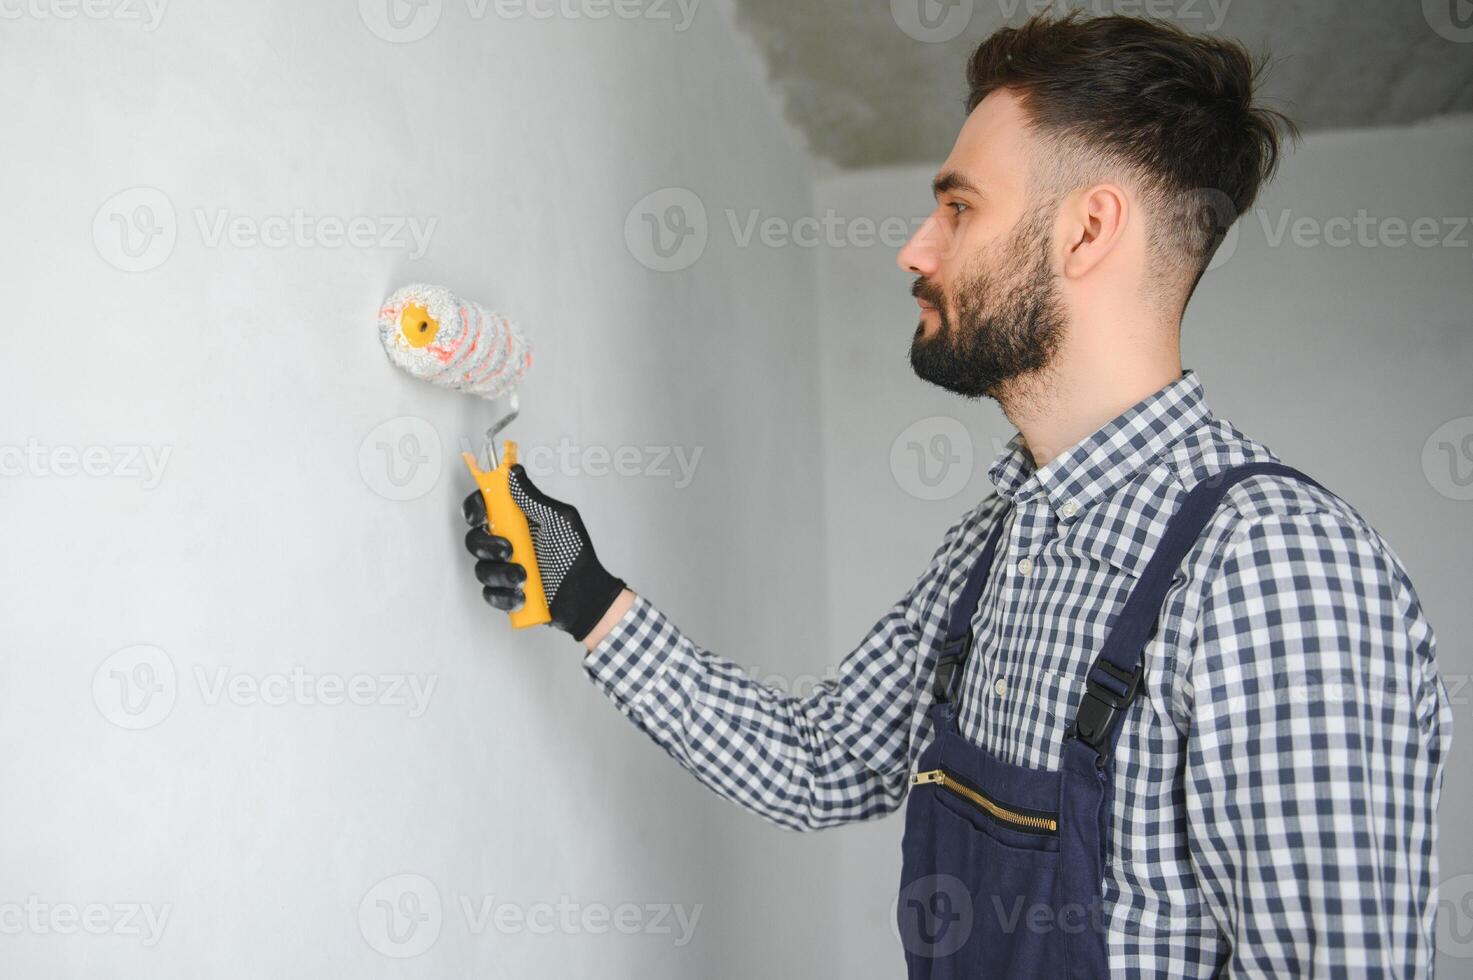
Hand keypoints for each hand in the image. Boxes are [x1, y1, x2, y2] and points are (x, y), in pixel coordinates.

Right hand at [462, 464, 626, 641]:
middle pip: (474, 539)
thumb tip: (513, 472)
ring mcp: (503, 569)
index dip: (475, 509)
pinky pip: (490, 594)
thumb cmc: (576, 554)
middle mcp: (506, 543)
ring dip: (501, 574)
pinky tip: (522, 595)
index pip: (483, 509)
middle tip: (509, 550)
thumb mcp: (559, 518)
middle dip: (486, 546)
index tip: (480, 515)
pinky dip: (504, 596)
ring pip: (481, 570)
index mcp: (515, 522)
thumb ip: (532, 497)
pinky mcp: (505, 594)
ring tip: (525, 577)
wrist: (586, 594)